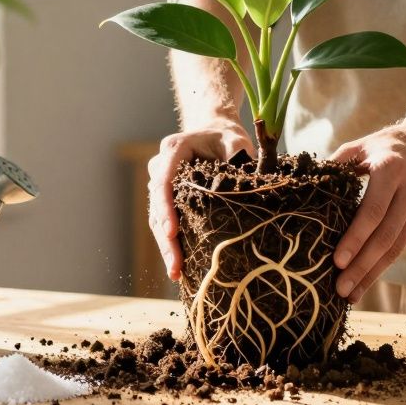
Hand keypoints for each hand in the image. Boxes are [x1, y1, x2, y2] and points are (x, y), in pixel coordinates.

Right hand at [148, 119, 253, 280]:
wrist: (214, 132)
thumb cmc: (226, 137)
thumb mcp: (236, 139)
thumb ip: (238, 152)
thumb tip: (248, 176)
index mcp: (173, 149)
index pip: (164, 180)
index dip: (167, 208)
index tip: (173, 232)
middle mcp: (160, 167)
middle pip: (157, 205)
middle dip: (165, 238)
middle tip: (175, 266)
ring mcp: (161, 184)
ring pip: (157, 218)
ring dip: (166, 246)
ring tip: (176, 273)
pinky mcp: (167, 199)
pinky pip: (164, 222)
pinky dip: (170, 243)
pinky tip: (178, 266)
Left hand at [330, 123, 405, 302]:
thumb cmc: (386, 145)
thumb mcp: (361, 146)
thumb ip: (336, 164)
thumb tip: (305, 185)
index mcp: (391, 170)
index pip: (372, 212)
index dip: (355, 238)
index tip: (337, 261)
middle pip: (385, 237)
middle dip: (362, 267)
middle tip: (341, 289)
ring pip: (396, 248)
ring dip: (373, 274)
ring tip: (351, 294)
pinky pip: (402, 245)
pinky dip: (383, 264)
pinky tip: (366, 279)